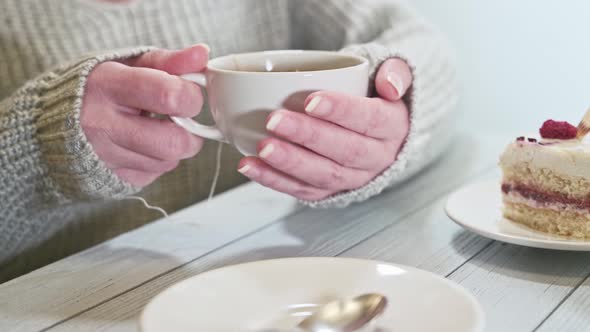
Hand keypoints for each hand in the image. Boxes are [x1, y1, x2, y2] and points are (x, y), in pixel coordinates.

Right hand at [81, 45, 208, 185]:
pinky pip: (154, 175)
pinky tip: (143, 146)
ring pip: (168, 162)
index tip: (187, 94)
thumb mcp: (128, 64)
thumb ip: (168, 61)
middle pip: (174, 141)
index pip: (169, 95)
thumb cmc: (98, 88)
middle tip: (182, 120)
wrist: (50, 121)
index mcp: (107, 85)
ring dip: (174, 147)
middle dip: (191, 132)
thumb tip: (201, 55)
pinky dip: (157, 161)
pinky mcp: (109, 179)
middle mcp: (101, 124)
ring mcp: (104, 156)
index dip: (191, 97)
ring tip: (157, 130)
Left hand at [237, 58, 412, 200]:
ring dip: (289, 162)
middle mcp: (377, 158)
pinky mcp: (331, 192)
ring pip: (323, 175)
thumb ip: (395, 72)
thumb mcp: (392, 76)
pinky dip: (274, 180)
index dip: (340, 111)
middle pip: (343, 150)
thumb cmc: (375, 96)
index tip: (310, 101)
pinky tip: (251, 166)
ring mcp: (354, 178)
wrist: (378, 133)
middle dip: (307, 136)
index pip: (369, 120)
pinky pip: (303, 190)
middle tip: (273, 120)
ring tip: (261, 147)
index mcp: (393, 127)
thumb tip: (390, 85)